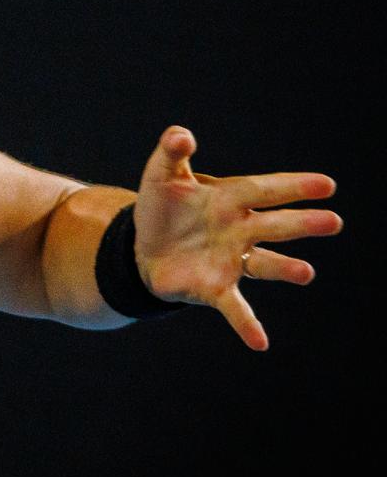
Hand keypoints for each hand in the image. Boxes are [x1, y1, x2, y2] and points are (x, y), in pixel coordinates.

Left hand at [132, 125, 341, 350]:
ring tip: (305, 273)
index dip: (294, 186)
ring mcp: (232, 260)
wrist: (142, 247)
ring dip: (285, 269)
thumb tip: (180, 134)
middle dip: (303, 223)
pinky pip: (235, 308)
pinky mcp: (215, 287)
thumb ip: (172, 153)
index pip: (266, 189)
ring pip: (265, 264)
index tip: (327, 184)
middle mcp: (240, 230)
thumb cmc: (162, 208)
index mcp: (231, 198)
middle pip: (275, 225)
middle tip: (334, 222)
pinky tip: (260, 343)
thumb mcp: (162, 176)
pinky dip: (247, 324)